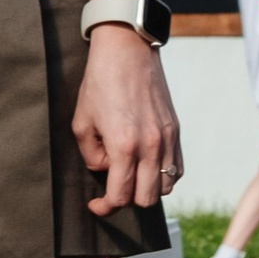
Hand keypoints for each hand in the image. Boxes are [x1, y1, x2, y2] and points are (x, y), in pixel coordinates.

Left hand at [73, 27, 182, 217]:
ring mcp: (167, 139)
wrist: (127, 50)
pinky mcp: (175, 131)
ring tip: (131, 177)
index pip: (120, 196)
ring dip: (147, 189)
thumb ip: (91, 155)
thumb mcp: (81, 122)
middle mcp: (151, 146)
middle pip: (146, 199)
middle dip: (126, 200)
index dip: (105, 207)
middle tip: (112, 190)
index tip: (96, 204)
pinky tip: (147, 167)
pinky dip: (163, 176)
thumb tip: (105, 169)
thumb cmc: (99, 83)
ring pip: (166, 187)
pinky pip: (177, 169)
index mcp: (124, 146)